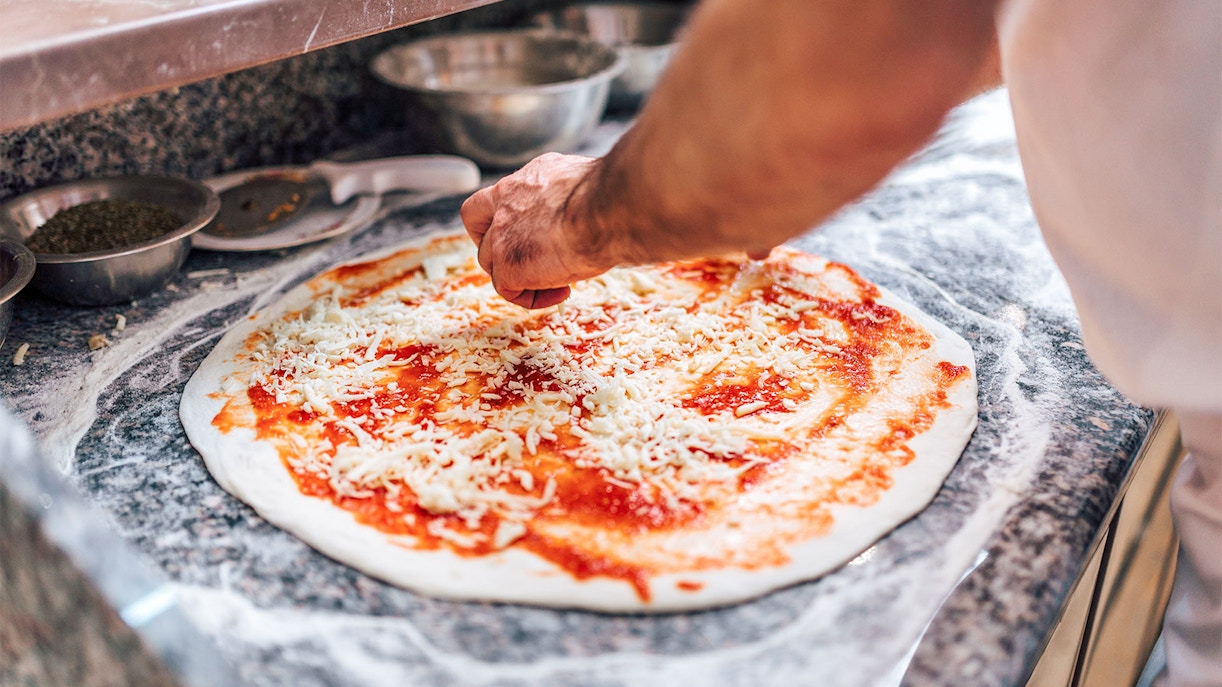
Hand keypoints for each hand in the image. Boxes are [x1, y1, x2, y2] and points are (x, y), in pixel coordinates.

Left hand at [461, 153, 611, 308]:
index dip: (494, 223)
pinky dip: (532, 297)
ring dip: (522, 278)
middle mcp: (506, 203)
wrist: (610, 208)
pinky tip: (563, 291)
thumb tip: (582, 215)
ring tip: (563, 279)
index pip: (489, 201)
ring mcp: (502, 234)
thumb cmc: (613, 198)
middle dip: (503, 254)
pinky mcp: (507, 263)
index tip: (519, 236)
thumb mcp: (583, 188)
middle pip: (482, 234)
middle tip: (534, 264)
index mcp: (526, 181)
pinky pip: (508, 289)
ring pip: (493, 264)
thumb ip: (568, 202)